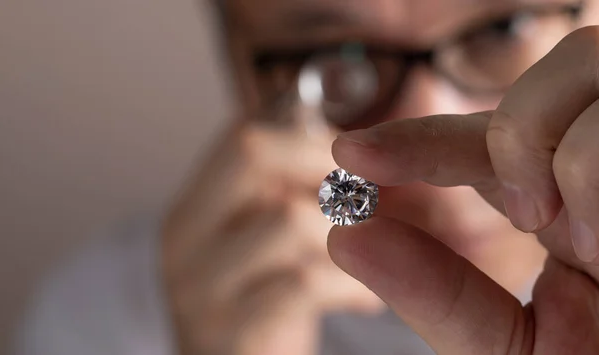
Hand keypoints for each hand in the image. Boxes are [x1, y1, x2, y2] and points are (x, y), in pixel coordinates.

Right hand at [161, 122, 380, 354]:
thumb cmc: (260, 295)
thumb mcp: (263, 235)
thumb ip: (296, 188)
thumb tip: (366, 142)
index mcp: (197, 205)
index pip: (246, 136)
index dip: (312, 141)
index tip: (355, 170)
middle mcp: (186, 236)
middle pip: (255, 155)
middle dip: (330, 171)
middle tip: (369, 205)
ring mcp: (201, 284)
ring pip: (289, 219)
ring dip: (352, 232)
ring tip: (375, 257)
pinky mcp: (230, 328)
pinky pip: (303, 283)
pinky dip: (350, 284)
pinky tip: (363, 298)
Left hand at [328, 26, 598, 353]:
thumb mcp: (522, 349)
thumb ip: (441, 297)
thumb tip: (348, 239)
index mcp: (567, 206)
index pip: (478, 146)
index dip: (414, 142)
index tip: (347, 153)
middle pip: (539, 83)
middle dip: (518, 132)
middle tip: (534, 213)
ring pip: (589, 61)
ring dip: (579, 154)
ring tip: (598, 242)